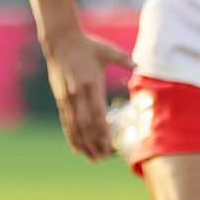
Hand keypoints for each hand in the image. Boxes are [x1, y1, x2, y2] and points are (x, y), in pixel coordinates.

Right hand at [43, 32, 133, 160]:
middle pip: (86, 124)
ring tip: (92, 158)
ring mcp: (67, 97)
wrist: (60, 41)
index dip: (102, 132)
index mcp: (92, 83)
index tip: (108, 146)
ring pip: (75, 126)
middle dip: (94, 143)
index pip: (97, 113)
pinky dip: (71, 136)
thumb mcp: (107, 51)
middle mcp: (78, 93)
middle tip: (102, 158)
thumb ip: (124, 59)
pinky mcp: (60, 98)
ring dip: (83, 143)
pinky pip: (66, 121)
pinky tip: (76, 148)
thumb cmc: (88, 45)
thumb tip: (139, 65)